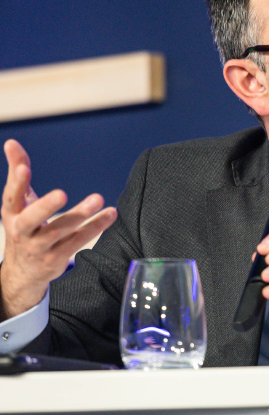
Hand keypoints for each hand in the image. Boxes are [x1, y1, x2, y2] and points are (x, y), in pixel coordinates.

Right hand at [0, 139, 116, 320]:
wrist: (23, 271)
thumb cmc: (23, 226)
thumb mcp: (17, 202)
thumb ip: (18, 172)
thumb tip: (12, 142)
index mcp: (12, 213)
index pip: (11, 196)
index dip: (17, 183)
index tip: (24, 168)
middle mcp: (23, 231)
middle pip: (32, 219)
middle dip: (46, 206)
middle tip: (62, 193)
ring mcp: (40, 246)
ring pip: (60, 230)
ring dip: (80, 215)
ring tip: (98, 198)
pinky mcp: (58, 257)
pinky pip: (78, 240)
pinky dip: (95, 226)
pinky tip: (110, 214)